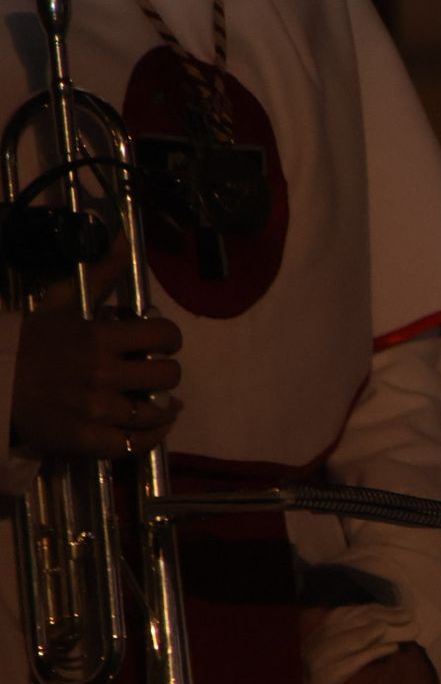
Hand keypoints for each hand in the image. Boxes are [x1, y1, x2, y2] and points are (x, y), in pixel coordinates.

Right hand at [11, 257, 182, 458]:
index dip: (169, 338)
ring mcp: (95, 411)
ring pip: (154, 412)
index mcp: (99, 338)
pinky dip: (152, 436)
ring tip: (160, 402)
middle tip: (153, 371)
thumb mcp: (61, 302)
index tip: (160, 342)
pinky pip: (135, 445)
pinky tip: (154, 426)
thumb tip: (122, 239)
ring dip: (162, 406)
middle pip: (166, 376)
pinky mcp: (85, 440)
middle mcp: (102, 374)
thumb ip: (99, 274)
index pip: (164, 336)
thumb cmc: (29, 340)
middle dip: (165, 371)